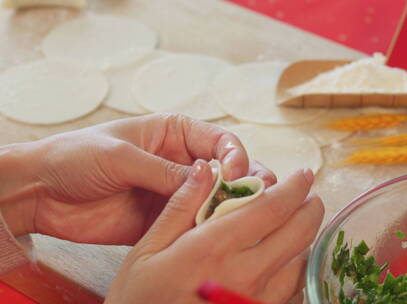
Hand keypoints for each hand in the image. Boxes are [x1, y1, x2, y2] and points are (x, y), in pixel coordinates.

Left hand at [1, 113, 275, 244]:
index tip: (235, 174)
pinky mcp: (164, 220)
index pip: (222, 142)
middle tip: (257, 198)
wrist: (41, 192)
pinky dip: (205, 231)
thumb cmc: (77, 156)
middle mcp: (182, 163)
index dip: (236, 157)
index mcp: (176, 134)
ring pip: (215, 201)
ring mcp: (174, 193)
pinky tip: (211, 236)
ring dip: (229, 210)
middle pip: (228, 172)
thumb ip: (166, 172)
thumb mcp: (123, 156)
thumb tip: (209, 183)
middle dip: (246, 184)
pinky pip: (192, 225)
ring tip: (239, 220)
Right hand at [105, 160, 323, 303]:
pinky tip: (287, 262)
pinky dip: (296, 270)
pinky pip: (292, 292)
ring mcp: (255, 300)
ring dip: (305, 239)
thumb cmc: (140, 298)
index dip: (294, 188)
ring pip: (300, 263)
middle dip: (310, 209)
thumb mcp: (147, 249)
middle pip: (297, 234)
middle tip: (310, 196)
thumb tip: (204, 168)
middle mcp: (244, 274)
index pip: (271, 208)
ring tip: (298, 225)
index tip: (303, 175)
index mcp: (214, 248)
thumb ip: (180, 207)